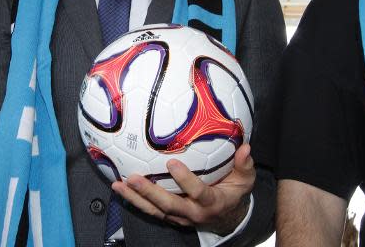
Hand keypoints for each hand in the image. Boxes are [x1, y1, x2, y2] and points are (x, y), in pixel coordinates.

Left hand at [111, 143, 255, 234]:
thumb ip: (244, 164)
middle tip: (134, 178)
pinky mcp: (169, 217)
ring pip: (155, 210)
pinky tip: (119, 188)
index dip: (185, 180)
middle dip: (150, 193)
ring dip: (135, 199)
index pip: (199, 193)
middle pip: (169, 205)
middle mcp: (193, 212)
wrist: (227, 217)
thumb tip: (245, 147)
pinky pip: (150, 210)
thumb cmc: (234, 192)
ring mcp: (179, 217)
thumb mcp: (245, 180)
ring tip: (119, 184)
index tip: (172, 163)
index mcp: (212, 202)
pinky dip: (134, 201)